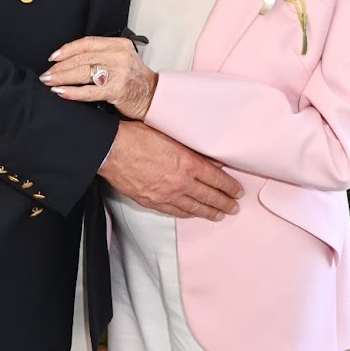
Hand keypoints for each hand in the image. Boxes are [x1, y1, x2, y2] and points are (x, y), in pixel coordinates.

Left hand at [41, 36, 156, 119]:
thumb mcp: (120, 58)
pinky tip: (61, 92)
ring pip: (83, 72)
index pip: (86, 43)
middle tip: (46, 74)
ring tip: (49, 82)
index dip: (67, 50)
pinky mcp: (116, 89)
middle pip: (81, 58)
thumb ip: (100, 55)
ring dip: (62, 78)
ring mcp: (118, 72)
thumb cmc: (133, 79)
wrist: (152, 96)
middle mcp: (118, 55)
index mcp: (118, 44)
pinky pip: (89, 90)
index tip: (53, 58)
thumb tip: (70, 59)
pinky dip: (72, 92)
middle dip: (60, 67)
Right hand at [98, 121, 241, 219]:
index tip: (237, 191)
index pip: (217, 179)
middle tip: (234, 207)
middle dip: (225, 203)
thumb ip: (190, 149)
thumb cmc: (137, 136)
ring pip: (193, 208)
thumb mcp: (171, 135)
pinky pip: (174, 211)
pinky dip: (187, 214)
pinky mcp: (152, 201)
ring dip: (209, 212)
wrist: (111, 149)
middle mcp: (180, 182)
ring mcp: (166, 195)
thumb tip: (206, 158)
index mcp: (188, 163)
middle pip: (209, 197)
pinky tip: (193, 214)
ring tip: (219, 215)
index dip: (230, 187)